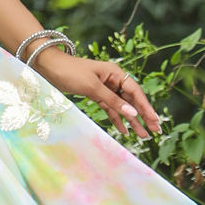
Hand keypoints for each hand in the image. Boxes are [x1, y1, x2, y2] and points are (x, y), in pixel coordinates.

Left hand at [31, 47, 161, 139]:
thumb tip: (132, 113)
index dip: (146, 107)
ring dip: (132, 121)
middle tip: (155, 130)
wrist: (49, 68)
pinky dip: (117, 119)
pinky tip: (124, 130)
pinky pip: (110, 108)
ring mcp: (105, 87)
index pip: (135, 92)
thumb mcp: (93, 87)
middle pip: (132, 100)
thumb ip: (113, 101)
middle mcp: (113, 79)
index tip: (155, 120)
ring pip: (122, 106)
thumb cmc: (71, 72)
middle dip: (143, 116)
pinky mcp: (96, 94)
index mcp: (116, 73)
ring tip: (143, 136)